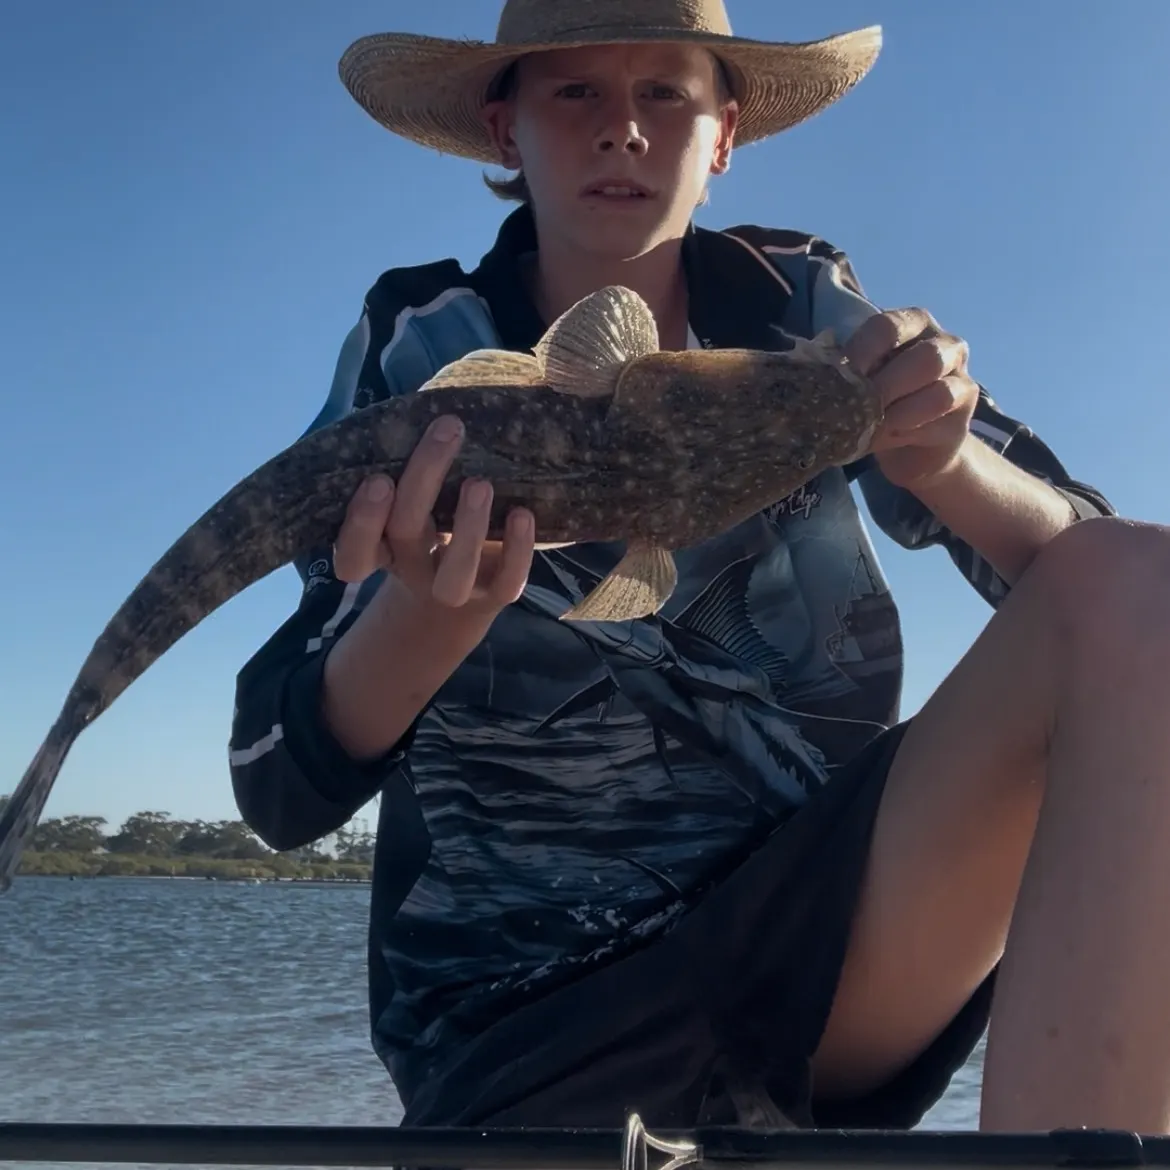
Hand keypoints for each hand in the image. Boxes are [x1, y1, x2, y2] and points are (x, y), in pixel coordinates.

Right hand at [332, 413, 535, 618]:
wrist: (465, 593)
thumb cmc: (434, 519)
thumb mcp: (415, 494)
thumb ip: (411, 456)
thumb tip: (432, 396)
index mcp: (381, 546)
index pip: (354, 551)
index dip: (361, 522)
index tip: (377, 478)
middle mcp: (411, 569)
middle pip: (406, 534)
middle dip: (421, 482)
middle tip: (446, 432)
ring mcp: (453, 590)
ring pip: (454, 575)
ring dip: (467, 528)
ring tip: (480, 483)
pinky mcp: (495, 595)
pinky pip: (506, 583)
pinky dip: (517, 549)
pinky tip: (522, 513)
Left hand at [846, 307, 979, 491]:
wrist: (912, 448)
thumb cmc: (881, 402)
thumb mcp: (861, 379)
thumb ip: (847, 368)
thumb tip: (815, 370)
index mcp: (915, 325)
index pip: (888, 326)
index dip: (860, 350)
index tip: (836, 374)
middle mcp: (946, 346)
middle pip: (924, 358)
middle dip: (884, 384)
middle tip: (854, 405)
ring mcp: (961, 381)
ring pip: (938, 392)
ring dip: (896, 411)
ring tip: (865, 425)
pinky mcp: (962, 419)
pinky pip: (936, 423)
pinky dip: (903, 431)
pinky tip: (881, 437)